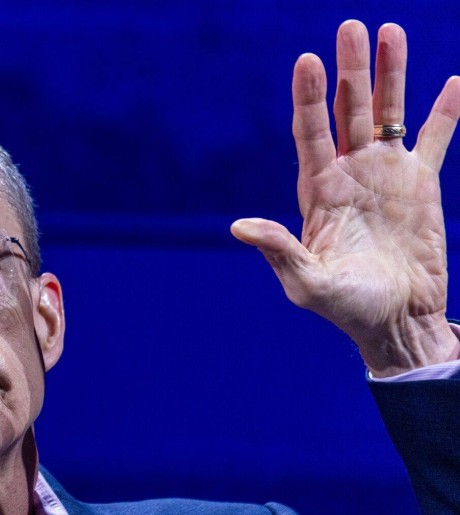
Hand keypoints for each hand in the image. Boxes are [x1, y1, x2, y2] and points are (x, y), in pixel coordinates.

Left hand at [231, 21, 459, 376]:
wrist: (396, 321)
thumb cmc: (346, 307)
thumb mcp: (307, 283)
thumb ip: (280, 251)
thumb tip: (239, 227)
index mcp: (318, 193)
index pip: (310, 134)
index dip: (308, 99)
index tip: (307, 61)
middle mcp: (349, 175)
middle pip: (347, 112)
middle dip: (349, 71)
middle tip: (350, 26)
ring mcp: (385, 175)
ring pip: (387, 113)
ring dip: (389, 74)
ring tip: (389, 31)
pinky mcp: (421, 184)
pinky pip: (435, 138)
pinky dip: (446, 112)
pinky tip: (454, 82)